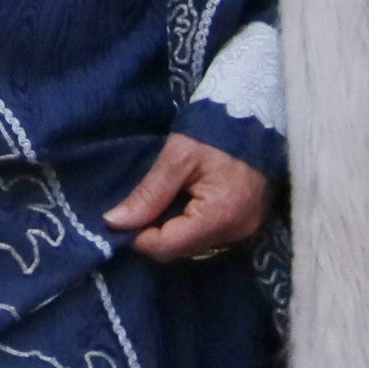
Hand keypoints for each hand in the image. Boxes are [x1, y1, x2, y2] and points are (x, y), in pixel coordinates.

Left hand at [106, 135, 271, 262]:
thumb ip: (148, 194)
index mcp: (220, 214)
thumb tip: (115, 222)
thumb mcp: (176, 157)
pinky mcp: (246, 224)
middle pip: (181, 251)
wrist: (253, 116)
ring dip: (172, 232)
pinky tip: (181, 206)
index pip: (168, 246)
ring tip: (159, 205)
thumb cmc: (213, 131)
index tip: (121, 221)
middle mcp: (236, 231)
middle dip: (154, 236)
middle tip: (138, 211)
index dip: (139, 237)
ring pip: (193, 247)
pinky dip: (189, 227)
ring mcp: (245, 230)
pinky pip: (208, 238)